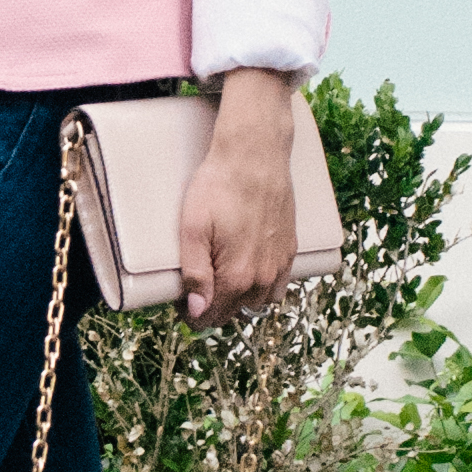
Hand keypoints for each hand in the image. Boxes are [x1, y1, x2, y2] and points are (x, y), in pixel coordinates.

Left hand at [177, 69, 299, 325]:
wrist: (256, 155)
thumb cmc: (219, 187)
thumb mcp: (194, 229)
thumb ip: (195, 273)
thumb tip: (197, 310)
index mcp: (237, 277)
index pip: (212, 316)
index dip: (192, 314)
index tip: (181, 301)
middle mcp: (264, 277)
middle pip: (234, 312)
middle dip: (213, 307)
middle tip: (195, 287)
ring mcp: (280, 265)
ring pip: (257, 304)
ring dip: (238, 301)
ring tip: (221, 280)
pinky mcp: (290, 250)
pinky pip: (278, 287)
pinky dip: (262, 289)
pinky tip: (248, 272)